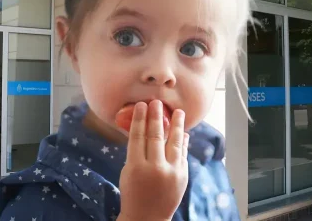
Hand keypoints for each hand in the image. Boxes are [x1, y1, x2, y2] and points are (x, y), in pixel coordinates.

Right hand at [117, 100, 188, 220]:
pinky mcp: (182, 177)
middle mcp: (155, 168)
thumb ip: (136, 152)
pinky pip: (183, 155)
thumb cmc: (132, 192)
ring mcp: (171, 172)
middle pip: (155, 136)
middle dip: (156, 117)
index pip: (138, 136)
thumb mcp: (128, 172)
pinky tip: (183, 133)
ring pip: (174, 143)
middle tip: (156, 102)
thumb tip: (145, 130)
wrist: (147, 218)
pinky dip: (183, 143)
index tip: (141, 105)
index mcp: (136, 166)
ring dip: (177, 125)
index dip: (139, 119)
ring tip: (179, 112)